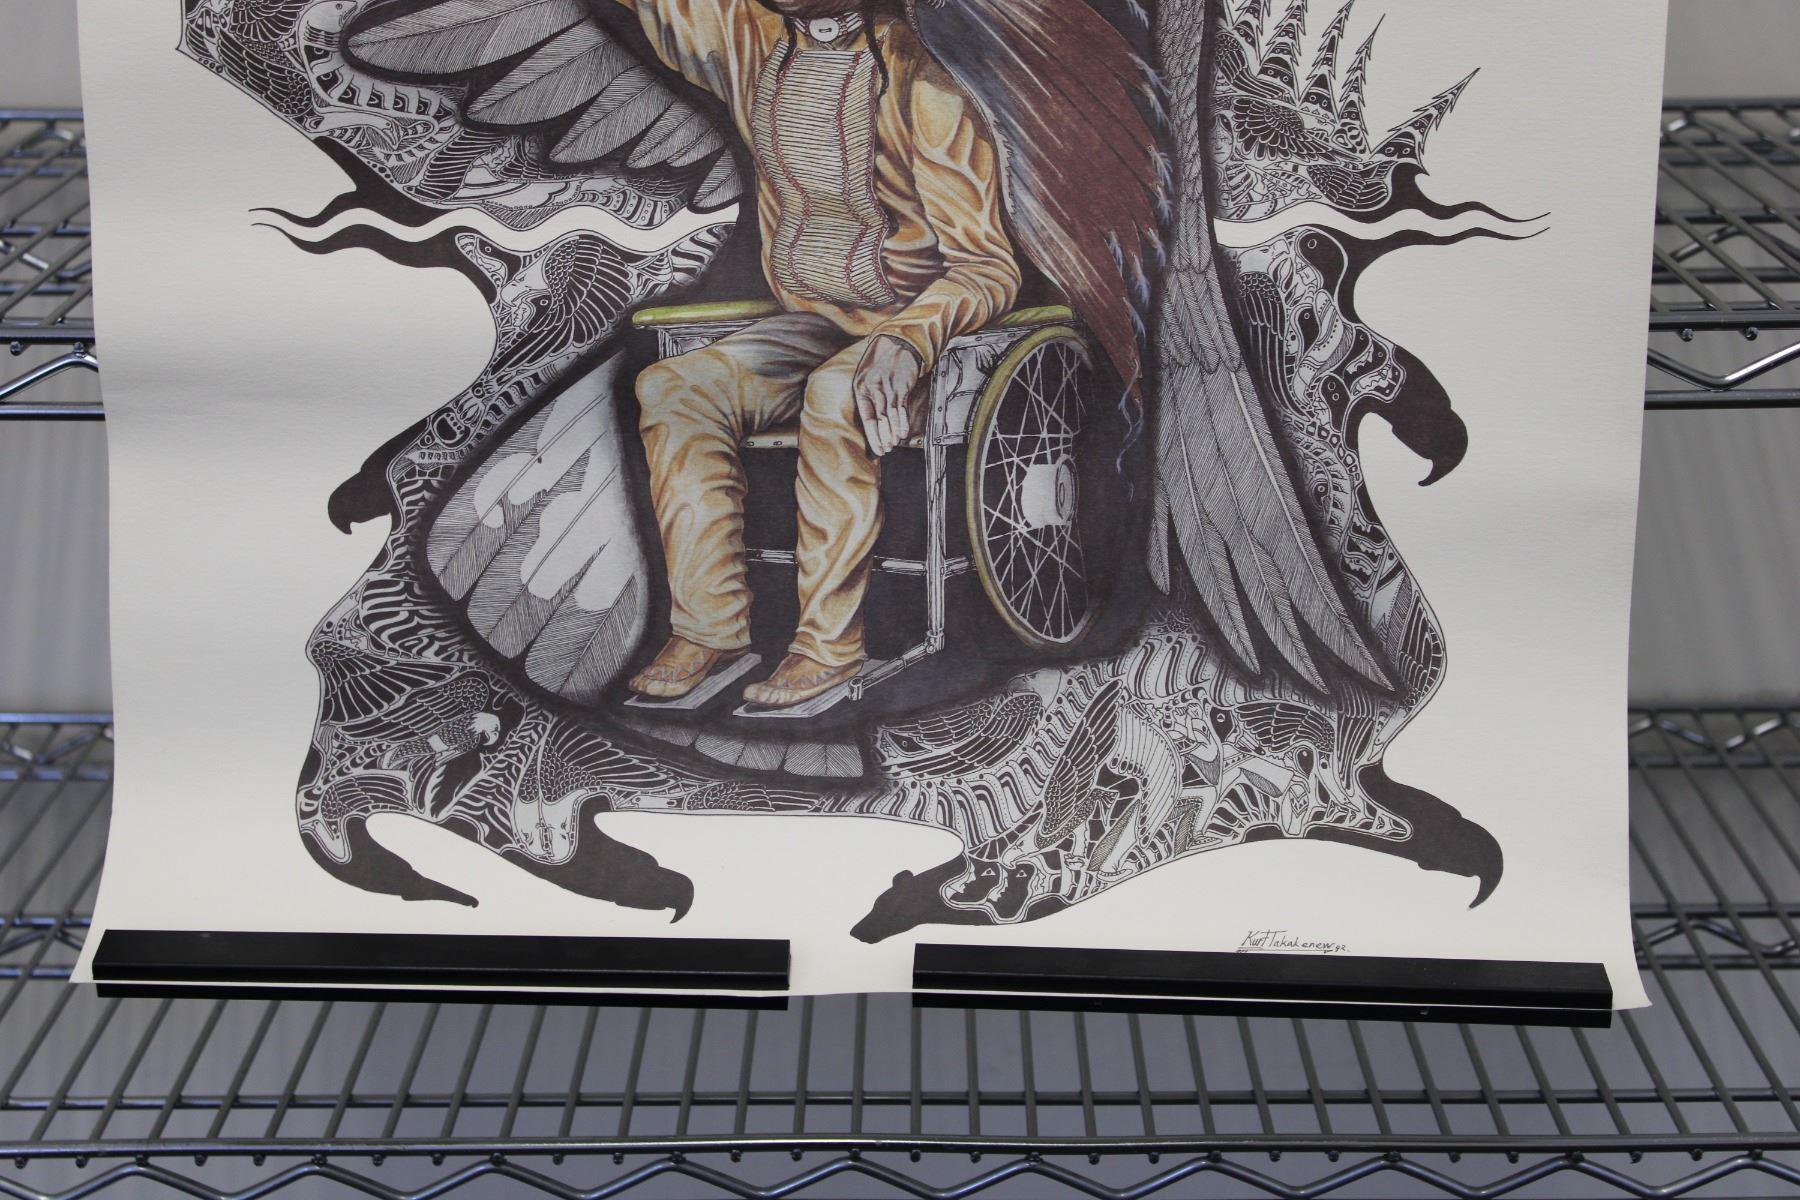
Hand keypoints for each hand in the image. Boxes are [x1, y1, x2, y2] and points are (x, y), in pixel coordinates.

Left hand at [853, 335, 922, 456]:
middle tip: (885, 450)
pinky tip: (902, 433)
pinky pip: (901, 408)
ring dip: (892, 433)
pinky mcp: (902, 386)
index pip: (866, 417)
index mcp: (861, 388)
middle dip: (882, 438)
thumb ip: (867, 395)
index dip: (872, 435)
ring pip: (890, 416)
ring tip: (893, 445)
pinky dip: (902, 422)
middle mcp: (873, 389)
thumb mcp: (866, 376)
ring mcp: (888, 387)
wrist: (898, 342)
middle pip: (878, 419)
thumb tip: (872, 418)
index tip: (876, 448)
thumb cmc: (881, 360)